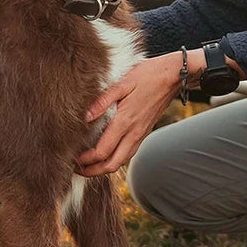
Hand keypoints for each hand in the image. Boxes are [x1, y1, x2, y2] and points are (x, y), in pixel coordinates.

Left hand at [77, 49, 205, 176]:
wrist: (173, 76)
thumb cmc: (147, 75)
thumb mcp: (122, 82)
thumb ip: (102, 101)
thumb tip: (85, 117)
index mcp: (125, 121)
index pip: (103, 151)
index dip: (86, 160)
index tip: (72, 159)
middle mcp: (133, 132)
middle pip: (112, 164)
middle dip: (93, 171)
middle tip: (77, 169)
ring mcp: (140, 134)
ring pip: (121, 162)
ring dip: (104, 168)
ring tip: (88, 165)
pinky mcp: (144, 132)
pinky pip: (128, 153)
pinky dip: (115, 160)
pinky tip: (105, 154)